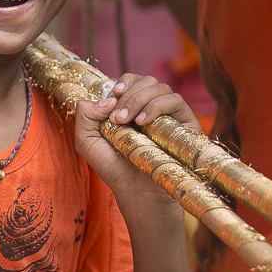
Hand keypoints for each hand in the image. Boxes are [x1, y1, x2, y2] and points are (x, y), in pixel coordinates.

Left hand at [72, 73, 197, 200]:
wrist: (135, 191)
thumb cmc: (113, 167)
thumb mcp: (87, 141)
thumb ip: (84, 115)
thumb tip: (108, 98)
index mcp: (133, 106)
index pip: (133, 80)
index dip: (125, 81)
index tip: (114, 94)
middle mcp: (153, 108)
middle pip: (147, 80)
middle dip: (129, 94)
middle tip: (118, 118)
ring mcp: (171, 115)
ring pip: (161, 88)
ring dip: (141, 100)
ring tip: (130, 122)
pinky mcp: (186, 124)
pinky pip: (176, 101)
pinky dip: (157, 106)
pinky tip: (144, 123)